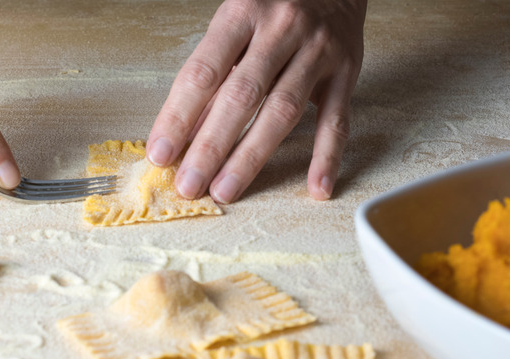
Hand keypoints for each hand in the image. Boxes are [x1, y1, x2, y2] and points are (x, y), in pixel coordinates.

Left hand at [146, 0, 365, 202]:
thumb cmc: (272, 5)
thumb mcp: (234, 24)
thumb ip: (214, 74)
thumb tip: (187, 134)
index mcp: (242, 12)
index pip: (203, 73)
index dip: (178, 117)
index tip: (161, 154)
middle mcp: (281, 29)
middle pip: (241, 97)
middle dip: (211, 147)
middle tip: (189, 185)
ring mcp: (318, 50)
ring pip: (283, 111)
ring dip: (251, 157)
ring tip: (226, 190)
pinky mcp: (347, 70)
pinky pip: (337, 119)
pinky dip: (327, 156)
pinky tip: (316, 187)